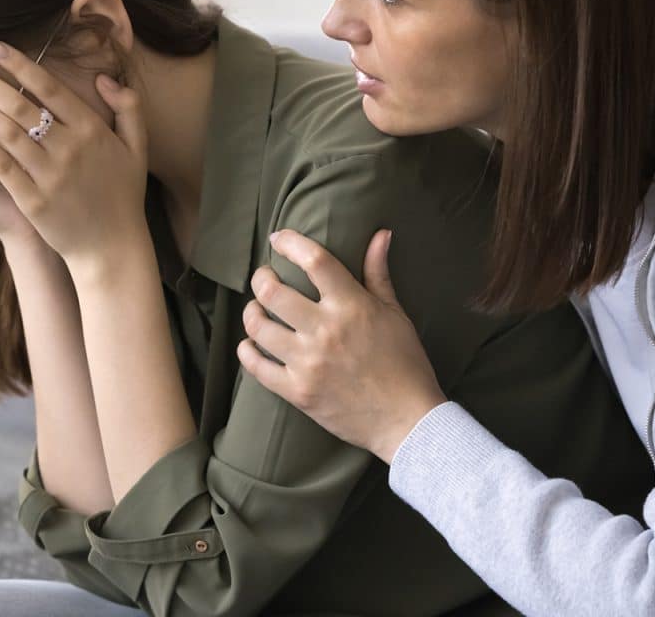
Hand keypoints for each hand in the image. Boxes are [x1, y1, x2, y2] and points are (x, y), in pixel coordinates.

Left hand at [0, 43, 148, 268]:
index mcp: (93, 131)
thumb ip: (128, 107)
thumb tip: (103, 77)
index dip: (20, 65)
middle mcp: (69, 149)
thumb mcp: (138, 147)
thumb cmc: (123, 194)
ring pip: (6, 131)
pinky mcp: (33, 201)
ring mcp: (50, 176)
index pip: (50, 89)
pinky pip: (4, 166)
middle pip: (19, 105)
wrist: (113, 248)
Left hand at [237, 229, 447, 463]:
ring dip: (251, 313)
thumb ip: (378, 273)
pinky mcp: (298, 392)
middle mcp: (325, 331)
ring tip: (257, 310)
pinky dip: (247, 351)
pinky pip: (256, 367)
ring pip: (258, 327)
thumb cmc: (406, 364)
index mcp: (351, 306)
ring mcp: (308, 363)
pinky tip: (250, 344)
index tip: (279, 238)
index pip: (314, 260)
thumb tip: (380, 234)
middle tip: (264, 278)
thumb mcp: (396, 314)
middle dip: (261, 278)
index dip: (291, 243)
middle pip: (273, 292)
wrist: (407, 421)